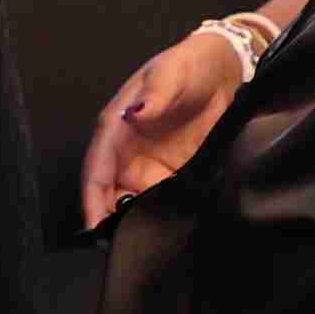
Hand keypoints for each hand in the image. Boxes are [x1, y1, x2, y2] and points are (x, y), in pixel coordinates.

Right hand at [81, 24, 239, 228]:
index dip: (92, 198)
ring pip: (133, 199)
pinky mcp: (171, 171)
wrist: (221, 70)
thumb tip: (135, 114)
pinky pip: (160, 198)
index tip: (93, 226)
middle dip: (110, 218)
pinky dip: (160, 213)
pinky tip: (167, 228)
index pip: (97, 167)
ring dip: (135, 220)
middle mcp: (126, 150)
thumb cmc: (187, 66)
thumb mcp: (169, 74)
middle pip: (110, 192)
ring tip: (144, 242)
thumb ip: (155, 95)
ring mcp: (148, 163)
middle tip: (121, 247)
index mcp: (117, 126)